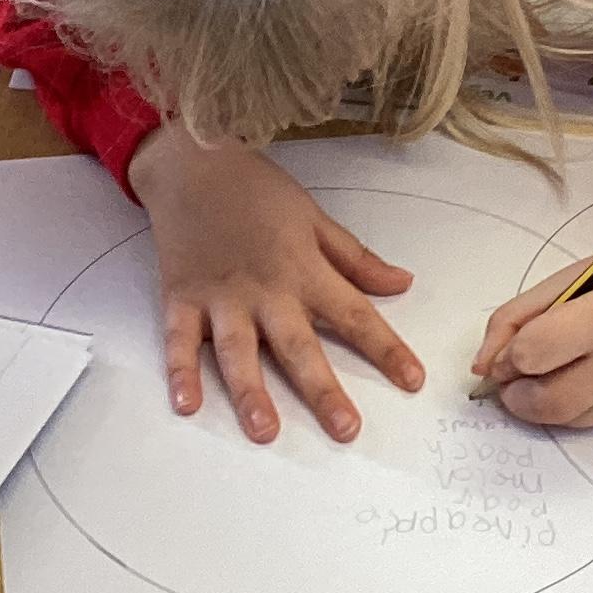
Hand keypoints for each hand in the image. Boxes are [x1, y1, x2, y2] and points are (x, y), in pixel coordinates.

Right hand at [131, 133, 424, 444]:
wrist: (191, 162)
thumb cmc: (255, 189)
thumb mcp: (314, 216)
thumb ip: (356, 258)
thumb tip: (402, 283)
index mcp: (303, 270)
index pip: (354, 314)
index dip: (386, 348)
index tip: (413, 380)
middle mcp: (265, 289)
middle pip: (298, 346)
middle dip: (322, 389)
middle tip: (345, 429)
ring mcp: (220, 296)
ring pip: (238, 351)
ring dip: (251, 391)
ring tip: (266, 430)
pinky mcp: (181, 297)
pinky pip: (180, 340)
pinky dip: (180, 371)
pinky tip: (186, 403)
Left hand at [469, 199, 592, 429]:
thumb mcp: (563, 281)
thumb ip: (513, 320)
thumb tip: (482, 366)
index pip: (530, 355)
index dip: (506, 358)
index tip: (503, 355)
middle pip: (547, 403)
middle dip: (516, 396)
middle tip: (510, 380)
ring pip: (567, 419)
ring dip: (542, 405)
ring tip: (542, 376)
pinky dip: (574, 405)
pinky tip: (578, 377)